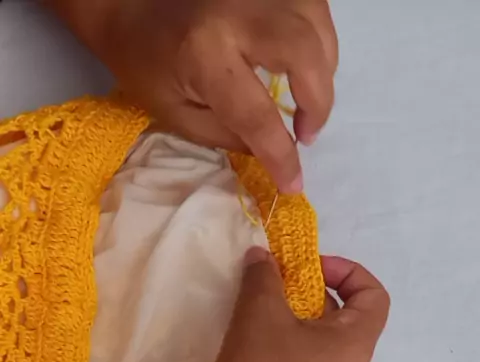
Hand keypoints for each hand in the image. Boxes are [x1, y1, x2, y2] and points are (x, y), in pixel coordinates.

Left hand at [51, 0, 337, 192]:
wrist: (130, 3)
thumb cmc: (148, 64)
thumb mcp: (178, 114)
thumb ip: (229, 136)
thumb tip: (273, 153)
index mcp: (206, 54)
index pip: (258, 115)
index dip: (282, 156)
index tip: (293, 184)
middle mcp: (238, 14)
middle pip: (305, 55)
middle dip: (318, 103)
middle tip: (306, 134)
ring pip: (318, 28)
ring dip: (323, 72)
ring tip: (305, 101)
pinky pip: (314, 10)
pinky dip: (318, 43)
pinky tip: (303, 67)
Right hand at [197, 250, 389, 361]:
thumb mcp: (259, 313)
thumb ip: (263, 276)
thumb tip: (262, 257)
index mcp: (355, 344)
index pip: (375, 295)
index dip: (347, 271)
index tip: (308, 268)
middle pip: (350, 316)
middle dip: (316, 291)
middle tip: (279, 286)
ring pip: (326, 341)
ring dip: (299, 318)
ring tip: (263, 314)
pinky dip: (290, 344)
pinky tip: (256, 347)